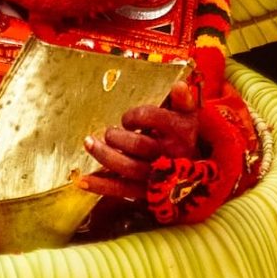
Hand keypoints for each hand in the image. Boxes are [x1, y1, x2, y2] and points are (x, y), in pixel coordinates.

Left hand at [81, 74, 201, 202]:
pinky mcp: (145, 192)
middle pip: (137, 144)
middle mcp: (169, 155)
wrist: (194, 172)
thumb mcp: (188, 116)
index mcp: (180, 133)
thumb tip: (179, 85)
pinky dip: (101, 186)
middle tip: (108, 132)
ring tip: (88, 143)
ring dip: (104, 155)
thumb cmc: (184, 136)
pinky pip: (121, 189)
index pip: (153, 118)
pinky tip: (82, 180)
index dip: (134, 116)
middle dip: (117, 136)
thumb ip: (183, 100)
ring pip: (127, 167)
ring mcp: (157, 176)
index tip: (127, 119)